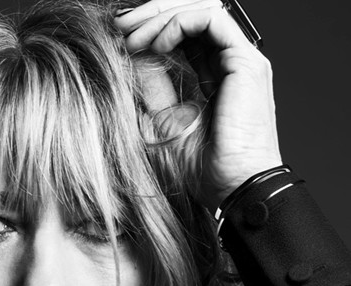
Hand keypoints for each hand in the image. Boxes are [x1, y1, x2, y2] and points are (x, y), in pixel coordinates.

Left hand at [114, 0, 282, 208]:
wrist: (232, 189)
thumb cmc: (204, 172)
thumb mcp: (163, 125)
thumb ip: (152, 90)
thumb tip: (131, 58)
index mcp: (216, 80)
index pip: (184, 37)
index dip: (151, 31)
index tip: (119, 40)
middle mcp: (231, 65)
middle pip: (191, 18)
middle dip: (151, 16)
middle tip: (120, 27)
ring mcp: (240, 61)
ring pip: (200, 11)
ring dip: (159, 18)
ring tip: (130, 37)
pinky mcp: (244, 62)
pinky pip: (209, 20)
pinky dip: (177, 25)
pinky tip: (155, 46)